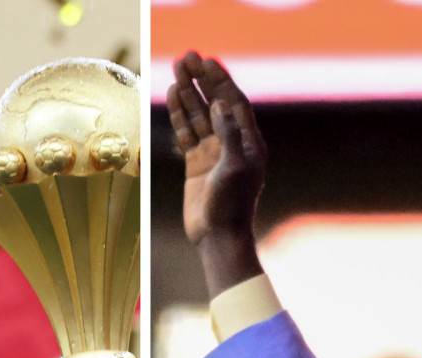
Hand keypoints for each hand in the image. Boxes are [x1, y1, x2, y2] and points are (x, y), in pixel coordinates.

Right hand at [167, 51, 266, 248]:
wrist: (218, 237)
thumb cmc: (232, 206)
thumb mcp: (234, 168)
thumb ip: (229, 135)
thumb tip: (221, 104)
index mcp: (249, 142)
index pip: (234, 101)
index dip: (220, 80)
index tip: (206, 61)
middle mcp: (232, 143)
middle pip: (215, 102)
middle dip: (202, 80)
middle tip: (186, 57)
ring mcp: (213, 153)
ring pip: (198, 115)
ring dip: (188, 93)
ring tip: (176, 70)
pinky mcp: (196, 164)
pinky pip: (186, 133)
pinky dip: (179, 115)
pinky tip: (172, 97)